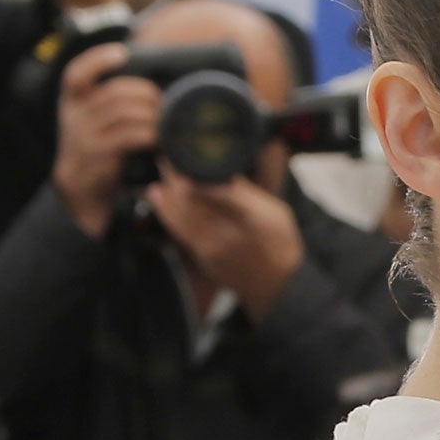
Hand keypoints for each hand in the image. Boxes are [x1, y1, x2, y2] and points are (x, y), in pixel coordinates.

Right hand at [54, 41, 157, 236]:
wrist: (81, 191)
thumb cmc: (99, 152)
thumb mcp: (96, 123)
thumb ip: (113, 105)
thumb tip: (155, 90)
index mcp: (73, 102)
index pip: (76, 73)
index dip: (98, 59)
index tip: (122, 53)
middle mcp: (74, 115)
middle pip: (115, 92)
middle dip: (147, 93)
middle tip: (165, 103)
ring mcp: (83, 135)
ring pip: (125, 112)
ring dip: (153, 115)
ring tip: (168, 122)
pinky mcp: (97, 154)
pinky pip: (129, 136)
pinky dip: (151, 134)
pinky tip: (162, 139)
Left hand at [147, 169, 305, 318]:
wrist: (278, 285)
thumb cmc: (280, 244)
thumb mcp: (275, 211)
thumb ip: (245, 193)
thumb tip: (219, 172)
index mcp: (247, 215)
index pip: (208, 186)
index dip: (187, 169)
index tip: (177, 155)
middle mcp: (226, 232)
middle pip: (188, 200)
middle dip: (172, 179)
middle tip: (165, 162)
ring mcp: (212, 248)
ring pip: (179, 216)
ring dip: (165, 196)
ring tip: (159, 181)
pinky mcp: (203, 258)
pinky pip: (179, 231)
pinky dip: (167, 213)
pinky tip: (160, 200)